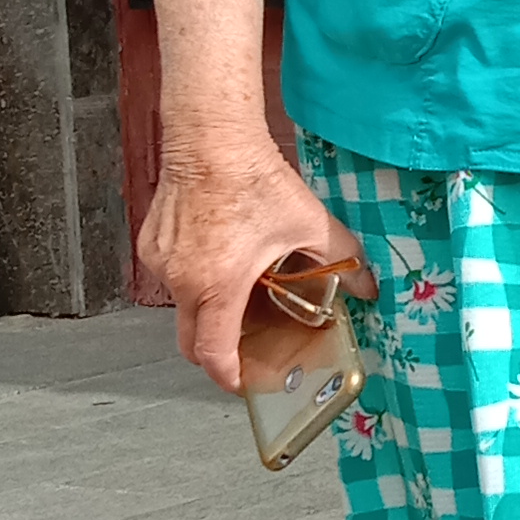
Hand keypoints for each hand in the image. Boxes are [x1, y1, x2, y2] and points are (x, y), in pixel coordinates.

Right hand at [139, 131, 354, 392]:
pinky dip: (193, 277)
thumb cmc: (254, 179)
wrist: (211, 138)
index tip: (243, 382)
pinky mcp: (151, 244)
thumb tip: (368, 285)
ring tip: (238, 287)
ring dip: (206, 307)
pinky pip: (171, 276)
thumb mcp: (308, 224)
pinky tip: (219, 254)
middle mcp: (181, 281)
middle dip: (216, 351)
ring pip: (181, 305)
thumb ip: (343, 260)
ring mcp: (161, 263)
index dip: (229, 376)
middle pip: (191, 340)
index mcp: (218, 286)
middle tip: (242, 347)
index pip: (213, 353)